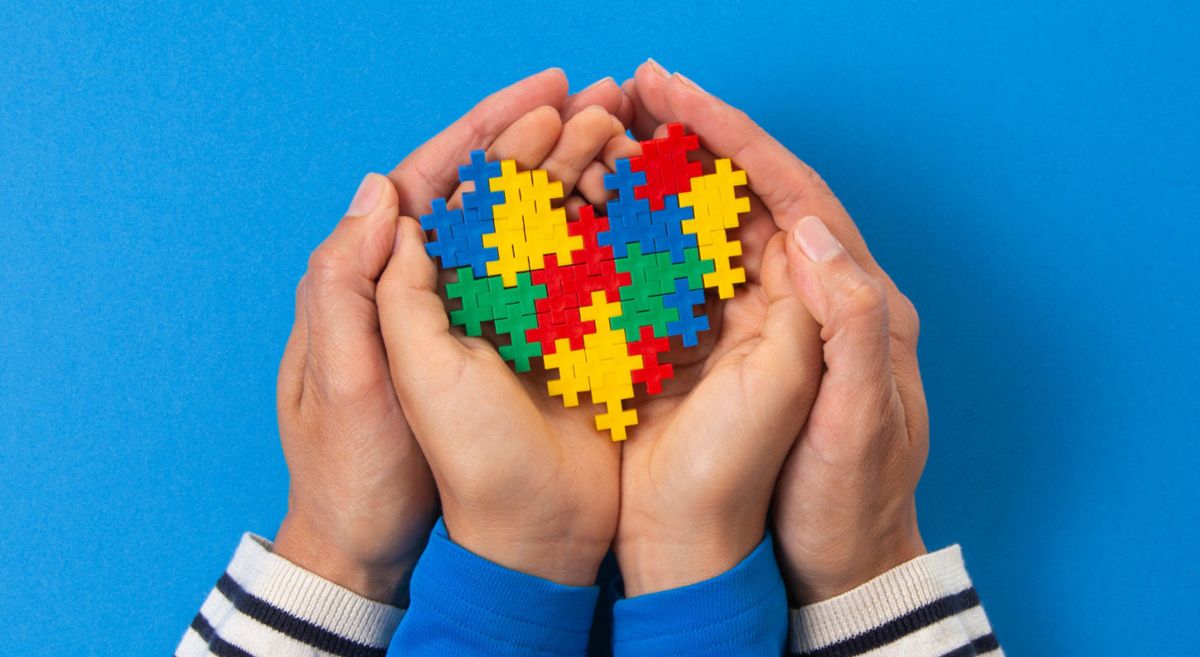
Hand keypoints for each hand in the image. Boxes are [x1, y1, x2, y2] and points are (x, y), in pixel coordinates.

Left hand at [377, 105, 630, 586]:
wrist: (494, 542)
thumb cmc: (411, 469)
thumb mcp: (376, 378)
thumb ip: (368, 290)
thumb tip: (384, 197)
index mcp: (406, 289)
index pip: (443, 188)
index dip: (490, 133)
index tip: (543, 93)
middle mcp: (466, 292)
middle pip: (506, 196)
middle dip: (551, 142)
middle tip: (604, 102)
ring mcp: (520, 315)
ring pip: (553, 225)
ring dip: (589, 176)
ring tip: (630, 137)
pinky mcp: (567, 343)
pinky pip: (590, 273)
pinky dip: (616, 233)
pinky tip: (648, 201)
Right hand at [598, 71, 824, 595]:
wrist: (826, 570)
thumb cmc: (847, 503)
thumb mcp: (860, 422)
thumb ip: (847, 324)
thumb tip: (807, 230)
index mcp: (855, 301)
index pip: (792, 194)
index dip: (733, 139)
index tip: (675, 94)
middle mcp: (809, 298)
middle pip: (749, 197)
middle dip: (693, 140)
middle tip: (634, 92)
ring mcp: (763, 325)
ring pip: (710, 232)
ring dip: (663, 181)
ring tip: (609, 136)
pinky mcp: (725, 354)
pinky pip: (683, 282)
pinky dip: (645, 243)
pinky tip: (602, 219)